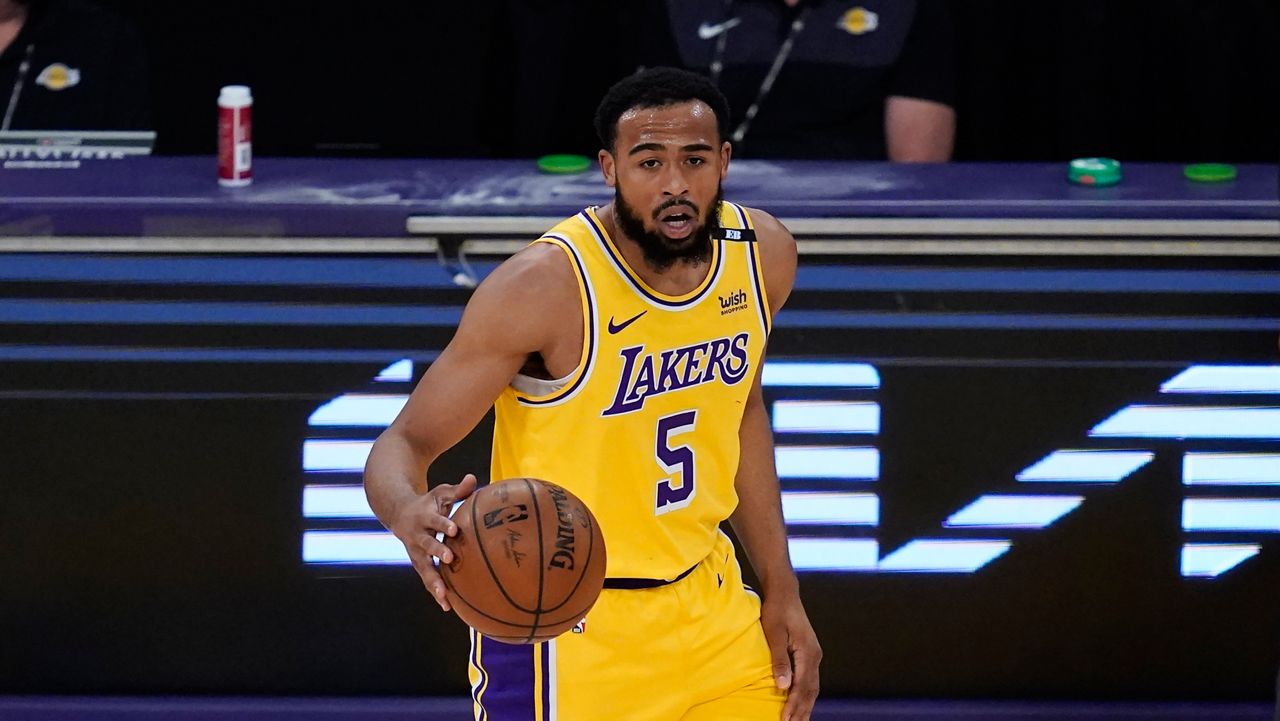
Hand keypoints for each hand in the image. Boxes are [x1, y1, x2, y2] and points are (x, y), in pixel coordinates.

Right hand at [389, 473, 477, 611]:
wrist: (399, 513)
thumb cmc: (428, 503)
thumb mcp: (441, 493)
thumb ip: (457, 489)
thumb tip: (473, 479)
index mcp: (424, 517)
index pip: (435, 520)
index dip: (443, 524)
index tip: (455, 530)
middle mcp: (417, 536)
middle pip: (427, 545)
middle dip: (437, 551)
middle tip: (449, 559)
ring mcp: (416, 552)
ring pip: (423, 568)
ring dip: (433, 581)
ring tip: (444, 596)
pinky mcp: (418, 563)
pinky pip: (426, 579)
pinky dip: (435, 592)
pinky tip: (447, 606)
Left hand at [761, 590, 821, 720]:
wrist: (785, 594)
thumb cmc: (776, 611)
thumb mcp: (774, 634)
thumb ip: (779, 660)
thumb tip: (782, 685)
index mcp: (808, 652)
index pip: (802, 686)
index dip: (794, 705)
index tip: (785, 720)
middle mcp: (815, 656)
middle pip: (811, 690)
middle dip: (802, 710)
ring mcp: (814, 655)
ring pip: (812, 686)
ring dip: (805, 705)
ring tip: (798, 720)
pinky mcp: (809, 653)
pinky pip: (810, 679)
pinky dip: (805, 694)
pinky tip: (799, 702)